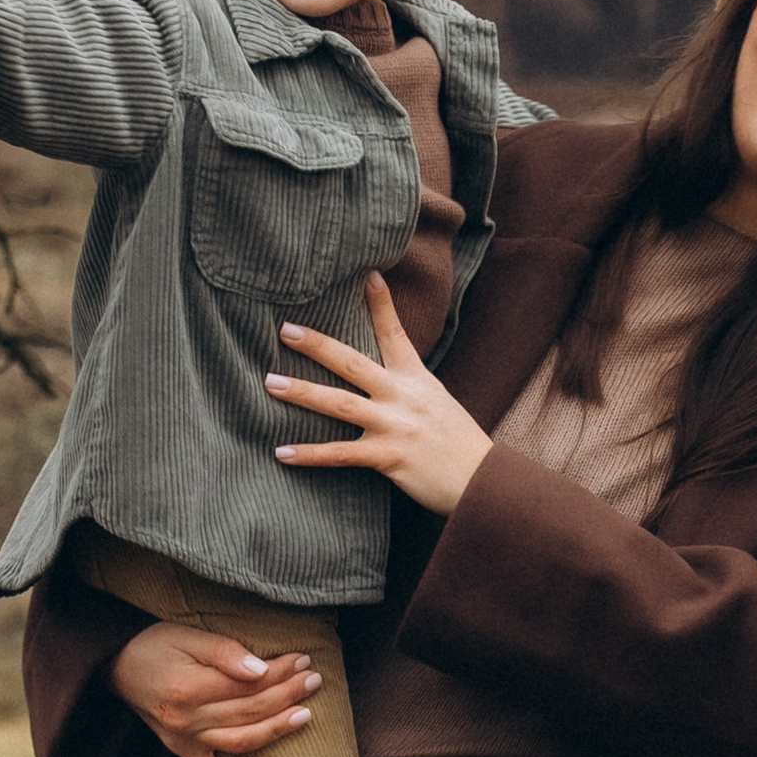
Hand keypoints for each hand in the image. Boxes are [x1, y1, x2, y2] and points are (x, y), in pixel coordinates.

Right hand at [110, 618, 317, 756]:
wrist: (117, 664)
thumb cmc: (156, 645)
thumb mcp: (189, 637)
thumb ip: (226, 653)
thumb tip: (261, 670)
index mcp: (189, 689)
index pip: (248, 684)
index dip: (279, 673)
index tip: (303, 660)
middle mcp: (187, 720)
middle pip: (249, 711)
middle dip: (287, 695)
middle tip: (314, 680)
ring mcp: (185, 740)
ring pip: (241, 741)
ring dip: (277, 730)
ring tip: (306, 715)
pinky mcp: (182, 751)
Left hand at [266, 272, 492, 515]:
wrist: (485, 481)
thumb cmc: (459, 444)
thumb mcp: (438, 402)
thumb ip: (409, 388)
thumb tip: (380, 378)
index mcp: (417, 380)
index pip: (396, 335)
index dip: (381, 305)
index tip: (367, 276)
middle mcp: (403, 397)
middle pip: (353, 364)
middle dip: (317, 345)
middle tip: (285, 330)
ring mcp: (395, 426)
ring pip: (340, 404)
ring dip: (303, 392)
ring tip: (270, 383)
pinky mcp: (389, 457)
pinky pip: (341, 454)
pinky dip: (310, 454)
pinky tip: (281, 452)